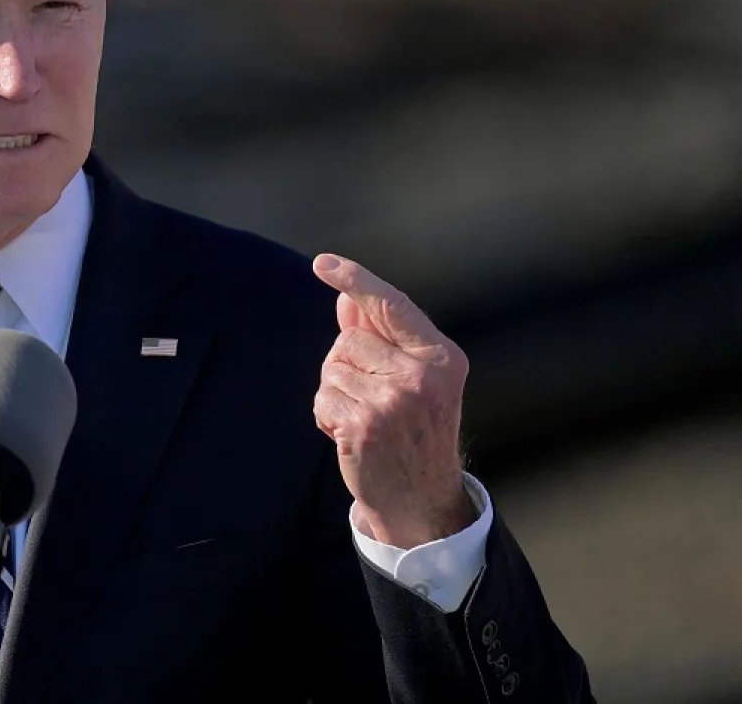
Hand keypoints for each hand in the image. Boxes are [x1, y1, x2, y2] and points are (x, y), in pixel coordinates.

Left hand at [311, 254, 475, 547]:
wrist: (421, 500)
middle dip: (346, 365)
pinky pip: (322, 397)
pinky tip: (351, 436)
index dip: (356, 280)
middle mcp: (424, 376)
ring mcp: (395, 401)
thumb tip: (346, 297)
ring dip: (336, 392)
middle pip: (349, 339)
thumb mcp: (411, 379)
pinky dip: (326, 415)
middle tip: (371, 399)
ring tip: (364, 419)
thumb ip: (379, 337)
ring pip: (332, 367)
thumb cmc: (412, 431)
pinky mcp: (366, 425)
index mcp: (442, 357)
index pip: (392, 305)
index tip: (322, 263)